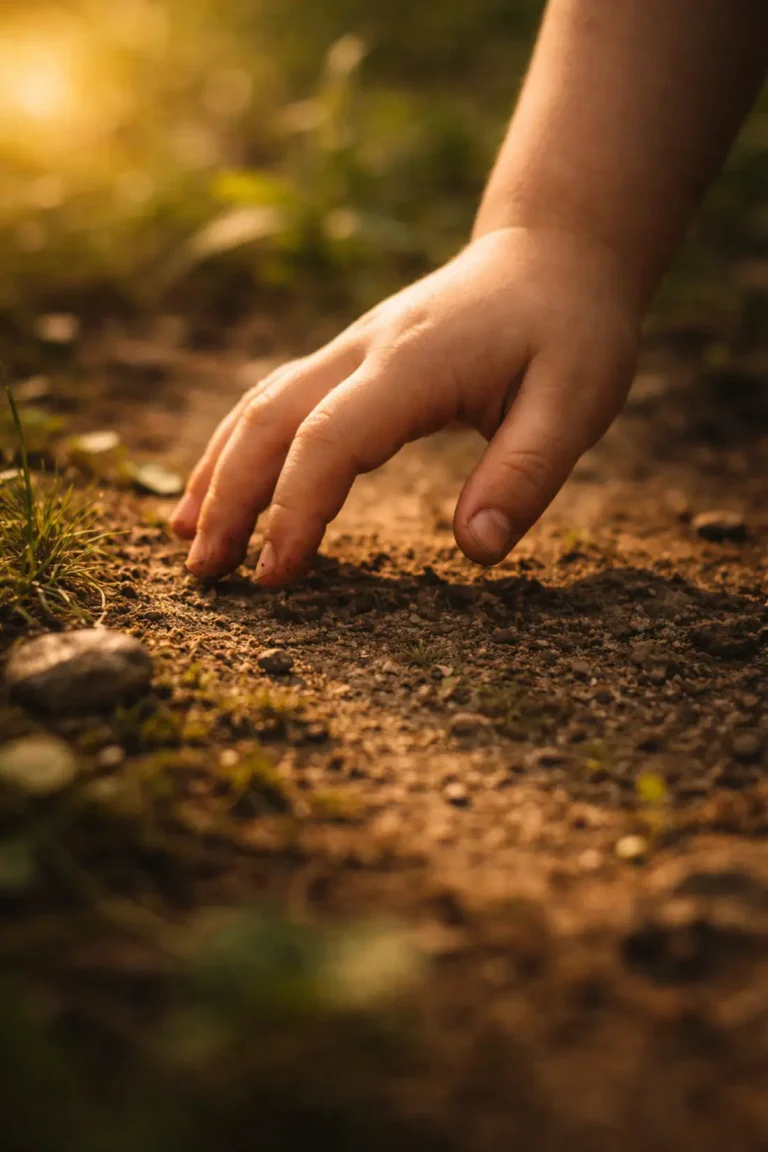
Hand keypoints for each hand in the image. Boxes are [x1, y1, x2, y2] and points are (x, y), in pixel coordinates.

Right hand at [170, 226, 639, 585]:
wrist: (552, 253)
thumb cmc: (571, 329)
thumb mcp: (575, 402)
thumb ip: (525, 474)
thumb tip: (477, 550)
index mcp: (415, 364)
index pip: (331, 440)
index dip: (295, 510)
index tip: (274, 577)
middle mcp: (365, 349)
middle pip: (270, 420)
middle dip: (231, 498)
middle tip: (205, 574)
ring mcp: (351, 348)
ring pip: (260, 405)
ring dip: (220, 472)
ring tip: (189, 540)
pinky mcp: (350, 358)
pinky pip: (277, 399)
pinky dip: (239, 446)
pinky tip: (223, 485)